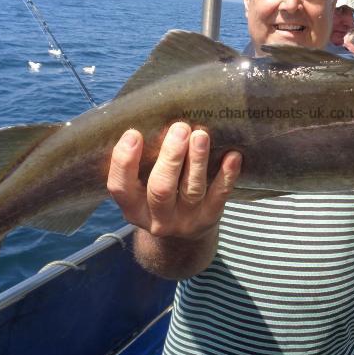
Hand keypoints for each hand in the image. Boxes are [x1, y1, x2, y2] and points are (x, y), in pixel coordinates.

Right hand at [107, 122, 241, 238]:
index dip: (124, 161)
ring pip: (191, 190)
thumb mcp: (142, 185)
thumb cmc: (158, 194)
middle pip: (160, 189)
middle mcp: (157, 218)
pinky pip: (219, 196)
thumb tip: (147, 115)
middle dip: (171, 157)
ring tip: (201, 135)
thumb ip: (142, 160)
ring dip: (197, 160)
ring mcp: (185, 221)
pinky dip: (227, 175)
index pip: (120, 187)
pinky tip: (233, 155)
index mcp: (132, 207)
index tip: (133, 133)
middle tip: (180, 127)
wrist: (183, 238)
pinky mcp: (209, 218)